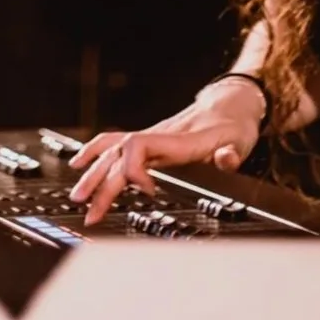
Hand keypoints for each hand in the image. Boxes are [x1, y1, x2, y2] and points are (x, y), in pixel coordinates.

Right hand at [67, 79, 262, 225]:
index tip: (148, 192)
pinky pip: (113, 144)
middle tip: (91, 213)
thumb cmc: (234, 127)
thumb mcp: (242, 141)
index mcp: (176, 140)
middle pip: (119, 155)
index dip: (135, 169)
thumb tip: (227, 159)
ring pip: (112, 151)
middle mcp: (157, 136)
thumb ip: (232, 154)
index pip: (139, 146)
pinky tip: (78, 163)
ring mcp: (150, 138)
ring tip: (77, 198)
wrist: (231, 106)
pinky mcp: (148, 142)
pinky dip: (94, 153)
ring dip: (93, 174)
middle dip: (102, 184)